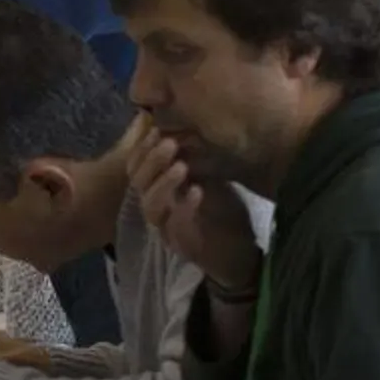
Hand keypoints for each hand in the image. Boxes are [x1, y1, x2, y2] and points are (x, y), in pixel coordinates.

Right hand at [127, 117, 260, 290]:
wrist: (244, 253)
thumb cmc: (225, 213)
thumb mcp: (210, 177)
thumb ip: (194, 158)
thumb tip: (184, 126)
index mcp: (159, 188)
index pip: (135, 166)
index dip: (142, 148)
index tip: (157, 129)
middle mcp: (157, 207)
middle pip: (136, 182)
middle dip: (150, 160)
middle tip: (170, 143)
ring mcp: (167, 228)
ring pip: (149, 205)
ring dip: (163, 183)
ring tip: (182, 167)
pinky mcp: (183, 246)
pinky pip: (174, 226)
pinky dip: (183, 208)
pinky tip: (198, 191)